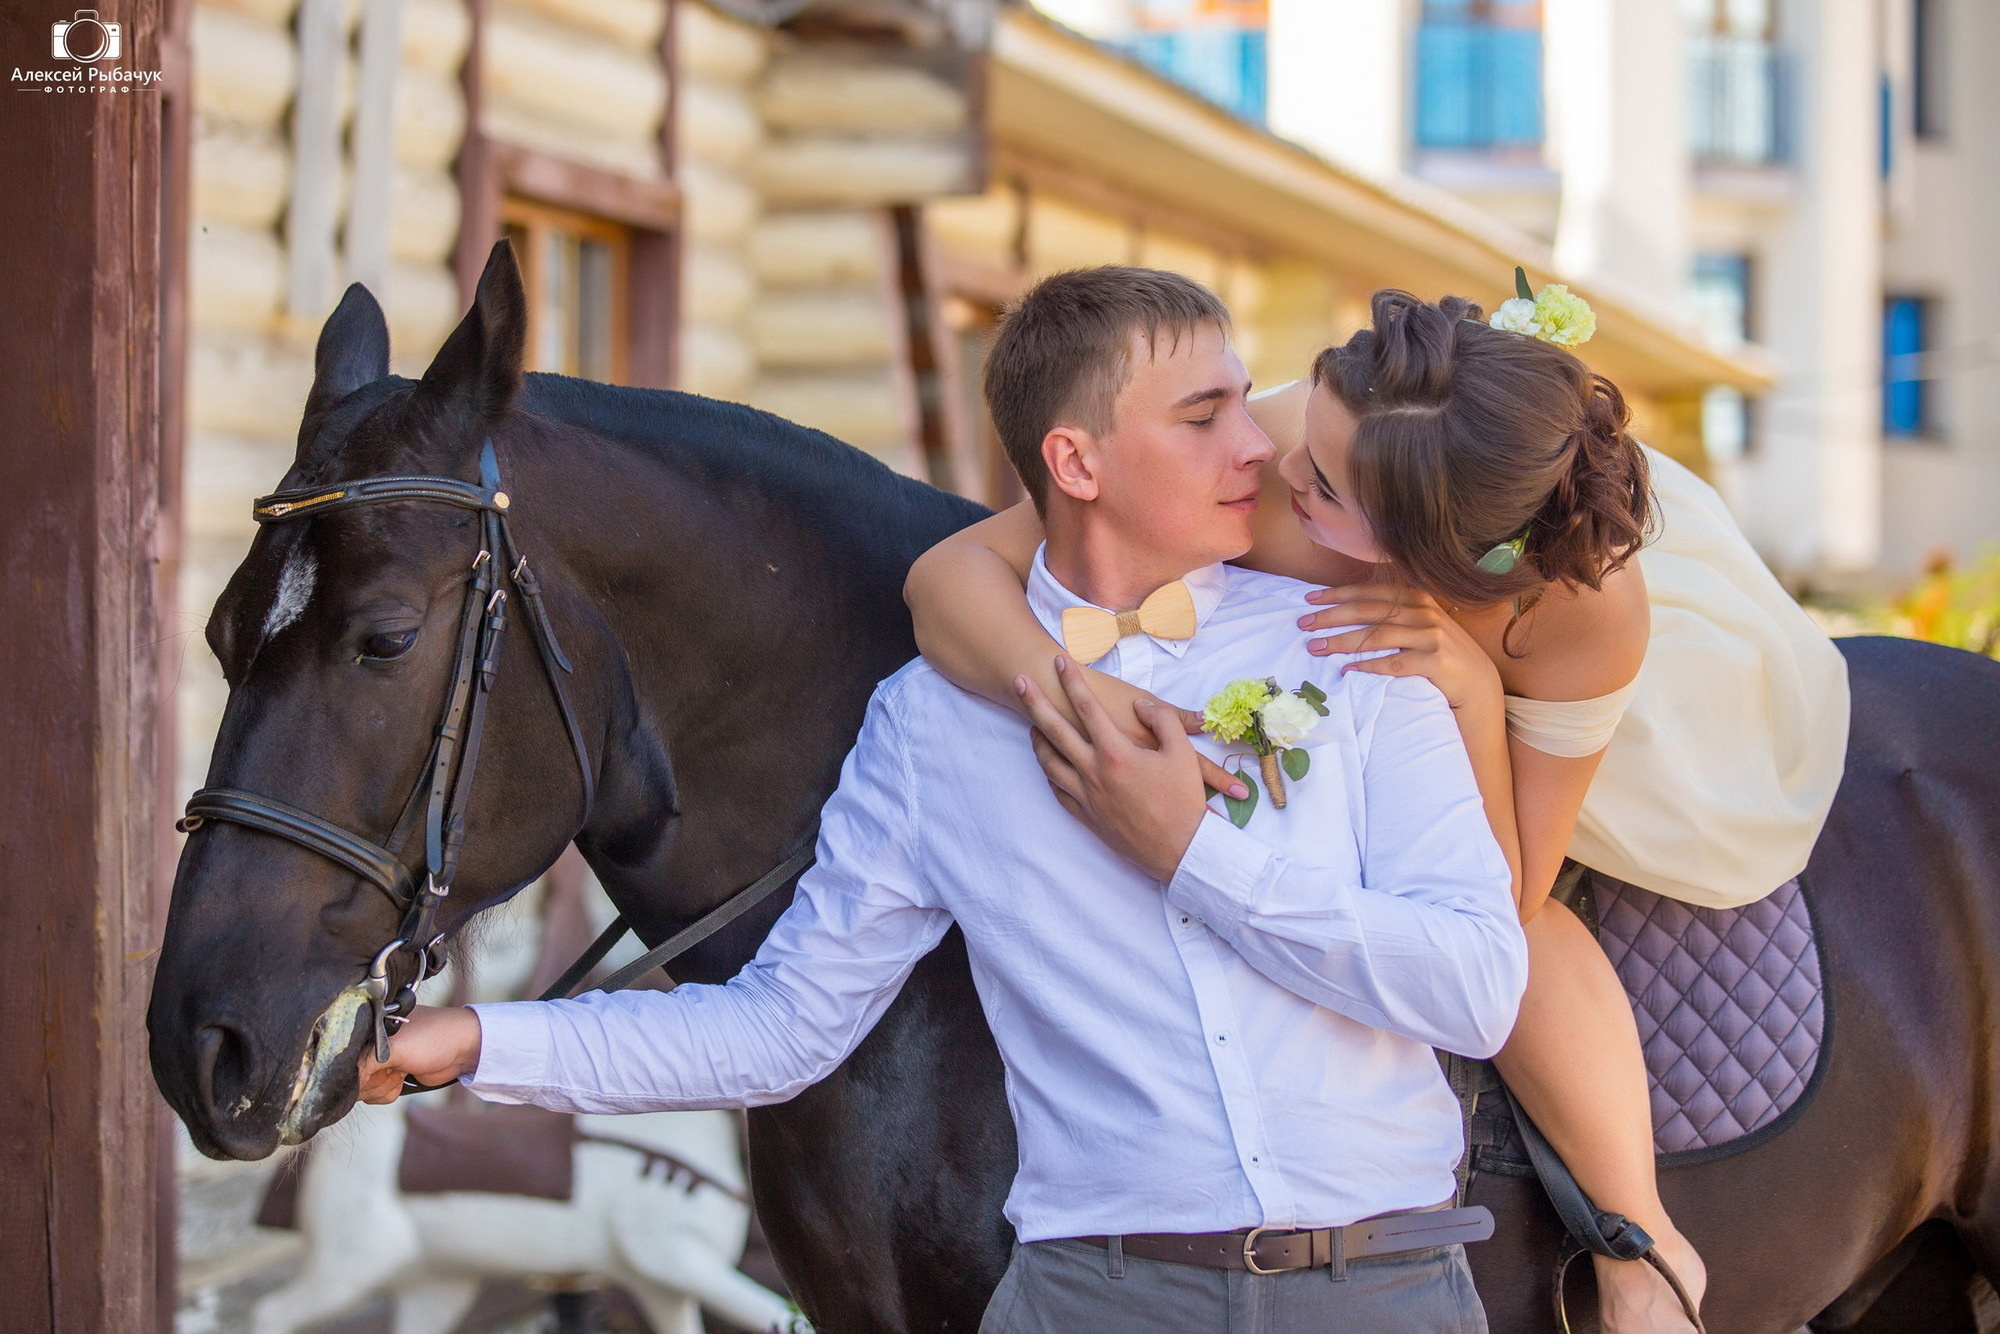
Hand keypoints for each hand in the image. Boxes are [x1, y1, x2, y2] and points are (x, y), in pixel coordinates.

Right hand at [355, 1005, 482, 1102]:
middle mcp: (369, 1043)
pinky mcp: (389, 1075)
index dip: (352, 1067)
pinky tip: (404, 1078)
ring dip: (383, 1086)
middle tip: (393, 1068)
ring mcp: (379, 1060)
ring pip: (363, 1088)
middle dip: (373, 1078)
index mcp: (367, 1026)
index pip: (340, 1053)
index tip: (371, 1068)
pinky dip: (389, 1091)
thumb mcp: (395, 1047)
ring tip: (402, 1071)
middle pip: (350, 1076)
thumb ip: (364, 1063)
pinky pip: (376, 1093)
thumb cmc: (433, 1038)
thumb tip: (344, 1082)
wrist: (464, 1050)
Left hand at [1016, 656, 1211, 882]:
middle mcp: (1093, 772)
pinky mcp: (1087, 817)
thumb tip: (1141, 707)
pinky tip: (1050, 766)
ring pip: (1050, 763)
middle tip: (1019, 680)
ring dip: (1037, 740)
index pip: (1087, 708)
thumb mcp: (1182, 753)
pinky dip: (1050, 774)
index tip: (1059, 661)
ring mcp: (1087, 796)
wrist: (1181, 851)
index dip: (1072, 681)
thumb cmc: (1184, 801)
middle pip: (1055, 730)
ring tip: (1031, 724)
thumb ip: (1162, 720)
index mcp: (1116, 753)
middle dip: (1035, 702)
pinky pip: (1059, 791)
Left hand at [1299, 585, 1500, 710]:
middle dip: (1331, 616)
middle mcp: (1423, 612)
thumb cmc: (1439, 651)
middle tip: (1303, 624)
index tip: (1309, 600)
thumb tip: (1345, 611)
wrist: (1477, 682)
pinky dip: (1369, 666)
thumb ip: (1392, 613)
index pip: (1369, 593)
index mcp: (1416, 598)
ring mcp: (1431, 636)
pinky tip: (1347, 670)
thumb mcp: (1420, 624)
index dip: (1337, 594)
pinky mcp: (1436, 662)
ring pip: (1376, 636)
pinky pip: (1395, 663)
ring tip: (1316, 647)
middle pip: (1368, 611)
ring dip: (1342, 642)